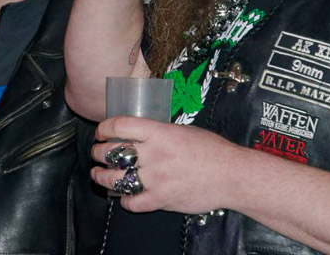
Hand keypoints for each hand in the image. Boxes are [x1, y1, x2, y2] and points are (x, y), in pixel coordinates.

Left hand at [90, 115, 232, 213]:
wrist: (232, 175)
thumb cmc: (212, 150)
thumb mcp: (183, 130)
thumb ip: (159, 132)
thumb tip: (140, 133)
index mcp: (159, 132)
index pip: (119, 125)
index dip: (104, 128)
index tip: (101, 131)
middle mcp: (154, 155)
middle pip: (112, 153)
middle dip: (98, 153)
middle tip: (97, 154)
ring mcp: (156, 179)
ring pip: (115, 179)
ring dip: (102, 178)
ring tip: (99, 175)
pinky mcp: (161, 199)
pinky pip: (133, 203)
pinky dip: (124, 201)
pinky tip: (124, 197)